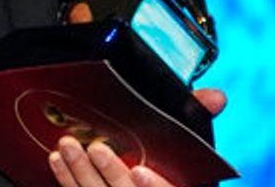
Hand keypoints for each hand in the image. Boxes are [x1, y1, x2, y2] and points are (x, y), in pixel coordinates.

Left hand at [47, 89, 227, 186]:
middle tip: (96, 148)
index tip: (139, 172)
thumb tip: (217, 96)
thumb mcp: (184, 138)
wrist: (130, 172)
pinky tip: (57, 161)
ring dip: (80, 174)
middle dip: (111, 174)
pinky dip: (67, 180)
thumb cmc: (165, 157)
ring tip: (67, 147)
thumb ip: (197, 113)